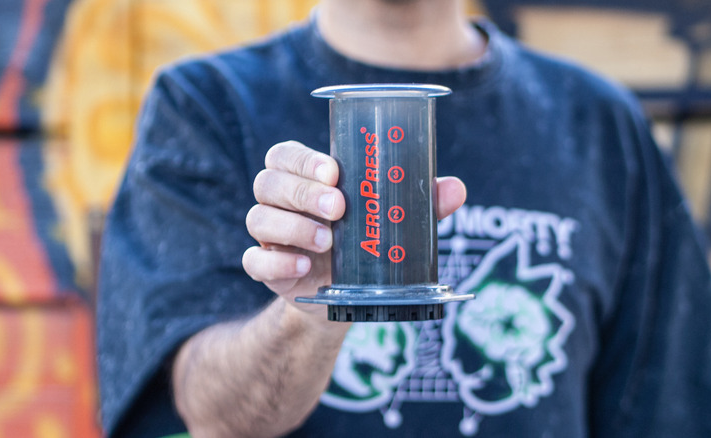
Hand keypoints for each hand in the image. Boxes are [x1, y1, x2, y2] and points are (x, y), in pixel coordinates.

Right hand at [242, 141, 465, 318]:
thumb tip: (456, 188)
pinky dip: (276, 263)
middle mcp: (280, 201)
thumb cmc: (367, 239)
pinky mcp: (267, 268)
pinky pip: (253, 261)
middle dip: (302, 192)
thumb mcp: (392, 219)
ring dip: (291, 227)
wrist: (347, 292)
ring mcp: (270, 235)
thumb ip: (420, 202)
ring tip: (327, 242)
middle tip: (338, 209)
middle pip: (267, 182)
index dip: (302, 160)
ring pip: (258, 218)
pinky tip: (304, 267)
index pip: (286, 155)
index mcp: (305, 178)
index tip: (334, 171)